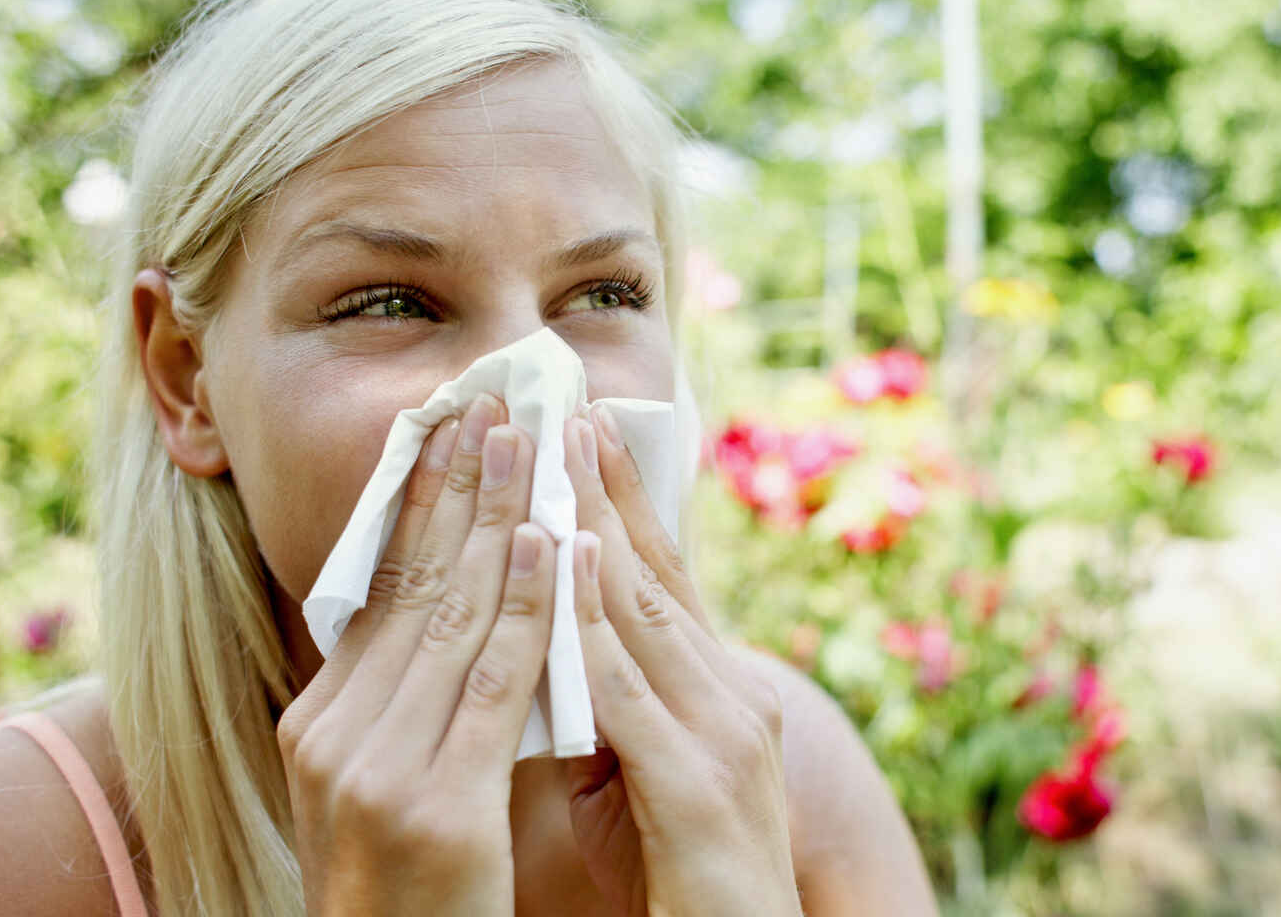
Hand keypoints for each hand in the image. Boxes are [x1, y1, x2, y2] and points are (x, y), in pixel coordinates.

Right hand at [274, 396, 554, 916]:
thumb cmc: (408, 892)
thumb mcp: (380, 785)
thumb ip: (403, 705)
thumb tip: (441, 616)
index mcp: (319, 722)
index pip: (379, 588)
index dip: (418, 503)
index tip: (449, 428)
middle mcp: (333, 733)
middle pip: (410, 583)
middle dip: (456, 486)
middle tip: (492, 400)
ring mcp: (377, 768)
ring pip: (451, 616)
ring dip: (494, 518)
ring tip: (525, 440)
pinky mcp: (434, 806)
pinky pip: (493, 684)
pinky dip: (526, 608)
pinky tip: (548, 544)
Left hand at [560, 408, 801, 916]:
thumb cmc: (681, 876)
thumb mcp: (638, 776)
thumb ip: (605, 708)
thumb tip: (545, 653)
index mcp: (719, 691)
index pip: (665, 580)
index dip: (622, 506)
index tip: (582, 436)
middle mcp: (734, 694)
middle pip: (659, 573)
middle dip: (606, 490)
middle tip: (563, 410)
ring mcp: (725, 733)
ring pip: (646, 610)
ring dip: (593, 527)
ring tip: (555, 454)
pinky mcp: (700, 782)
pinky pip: (628, 686)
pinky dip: (589, 622)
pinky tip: (558, 567)